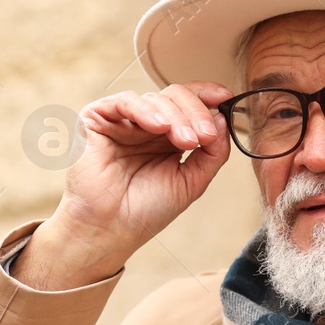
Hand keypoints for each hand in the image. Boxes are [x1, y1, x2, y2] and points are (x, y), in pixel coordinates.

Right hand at [12, 83, 233, 289]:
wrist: (110, 229)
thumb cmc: (146, 211)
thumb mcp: (192, 181)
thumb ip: (213, 152)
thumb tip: (223, 118)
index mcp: (166, 136)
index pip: (188, 104)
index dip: (207, 96)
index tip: (227, 99)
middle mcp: (145, 125)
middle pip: (175, 96)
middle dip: (196, 113)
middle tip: (206, 136)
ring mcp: (122, 121)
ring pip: (155, 98)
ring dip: (177, 116)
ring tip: (187, 141)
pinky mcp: (97, 119)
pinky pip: (124, 102)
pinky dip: (146, 110)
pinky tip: (160, 127)